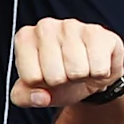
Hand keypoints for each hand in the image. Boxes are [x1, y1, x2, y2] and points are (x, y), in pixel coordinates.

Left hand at [8, 17, 123, 108]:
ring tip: (80, 67)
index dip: (42, 85)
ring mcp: (71, 26)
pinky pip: (98, 68)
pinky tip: (94, 62)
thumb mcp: (35, 91)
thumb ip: (24, 98)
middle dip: (63, 81)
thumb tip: (41, 97)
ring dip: (81, 77)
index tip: (46, 76)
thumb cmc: (60, 78)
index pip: (31, 78)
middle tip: (66, 72)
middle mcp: (45, 27)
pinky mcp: (96, 31)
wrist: (90, 70)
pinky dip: (99, 73)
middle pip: (54, 76)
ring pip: (77, 71)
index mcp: (24, 39)